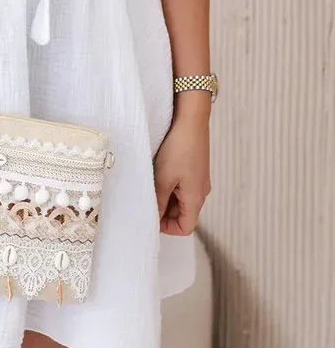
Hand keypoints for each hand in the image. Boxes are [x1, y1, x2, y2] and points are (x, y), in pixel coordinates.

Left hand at [153, 111, 210, 235]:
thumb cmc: (178, 147)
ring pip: (181, 199)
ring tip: (150, 184)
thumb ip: (158, 201)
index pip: (185, 228)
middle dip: (164, 211)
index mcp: (196, 198)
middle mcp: (201, 191)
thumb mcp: (163, 177)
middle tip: (146, 199)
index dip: (167, 227)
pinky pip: (182, 185)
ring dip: (165, 196)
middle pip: (183, 214)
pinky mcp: (195, 167)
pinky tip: (158, 172)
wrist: (191, 119)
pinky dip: (170, 184)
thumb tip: (153, 218)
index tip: (150, 217)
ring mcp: (199, 179)